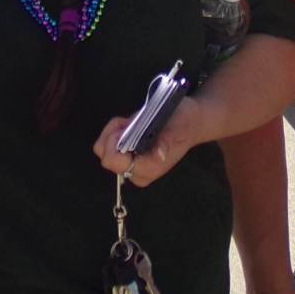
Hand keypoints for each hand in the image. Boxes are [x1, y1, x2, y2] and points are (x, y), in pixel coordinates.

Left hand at [92, 96, 210, 187]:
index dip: (114, 143)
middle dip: (114, 134)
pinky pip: (107, 144)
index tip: (127, 127)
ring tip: (131, 122)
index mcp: (148, 168)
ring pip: (103, 149)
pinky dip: (114, 130)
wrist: (191, 121)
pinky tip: (129, 123)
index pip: (115, 162)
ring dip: (114, 130)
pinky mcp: (127, 155)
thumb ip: (166, 141)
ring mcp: (130, 164)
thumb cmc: (185, 123)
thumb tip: (159, 155)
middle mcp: (137, 171)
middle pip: (106, 157)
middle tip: (131, 122)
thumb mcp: (177, 127)